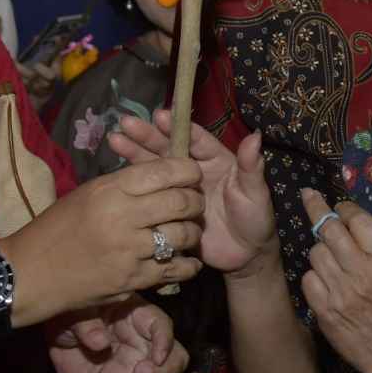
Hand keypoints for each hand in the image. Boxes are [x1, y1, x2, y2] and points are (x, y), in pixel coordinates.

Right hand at [8, 157, 205, 318]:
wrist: (29, 273)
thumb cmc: (55, 229)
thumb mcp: (86, 194)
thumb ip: (123, 186)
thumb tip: (161, 177)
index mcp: (109, 189)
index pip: (163, 171)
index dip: (187, 171)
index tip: (192, 175)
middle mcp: (122, 216)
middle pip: (180, 202)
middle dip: (196, 202)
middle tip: (196, 205)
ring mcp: (128, 250)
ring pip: (182, 236)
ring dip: (192, 233)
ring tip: (190, 232)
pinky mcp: (131, 280)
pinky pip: (173, 269)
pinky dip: (187, 265)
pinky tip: (188, 262)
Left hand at [49, 298, 189, 372]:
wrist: (55, 337)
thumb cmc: (70, 315)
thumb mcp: (74, 312)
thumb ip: (87, 325)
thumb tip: (100, 342)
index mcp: (138, 317)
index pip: (162, 326)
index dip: (165, 342)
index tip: (156, 357)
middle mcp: (144, 344)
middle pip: (175, 360)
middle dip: (164, 372)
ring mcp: (134, 368)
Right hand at [110, 108, 275, 273]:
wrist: (245, 256)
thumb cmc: (255, 219)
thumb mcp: (256, 193)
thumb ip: (252, 167)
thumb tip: (256, 136)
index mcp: (215, 160)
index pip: (194, 139)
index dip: (177, 128)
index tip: (159, 116)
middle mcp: (193, 171)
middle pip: (168, 149)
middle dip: (148, 136)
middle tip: (127, 123)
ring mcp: (178, 191)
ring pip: (154, 168)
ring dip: (135, 154)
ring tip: (115, 140)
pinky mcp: (167, 210)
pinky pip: (149, 195)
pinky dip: (133, 184)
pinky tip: (116, 176)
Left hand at [298, 192, 371, 372]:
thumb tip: (357, 225)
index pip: (359, 220)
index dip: (345, 208)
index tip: (340, 206)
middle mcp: (362, 274)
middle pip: (329, 230)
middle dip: (318, 209)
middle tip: (310, 198)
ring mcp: (340, 293)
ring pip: (315, 253)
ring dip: (320, 249)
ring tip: (331, 257)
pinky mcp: (324, 310)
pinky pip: (308, 279)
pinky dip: (314, 277)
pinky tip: (326, 282)